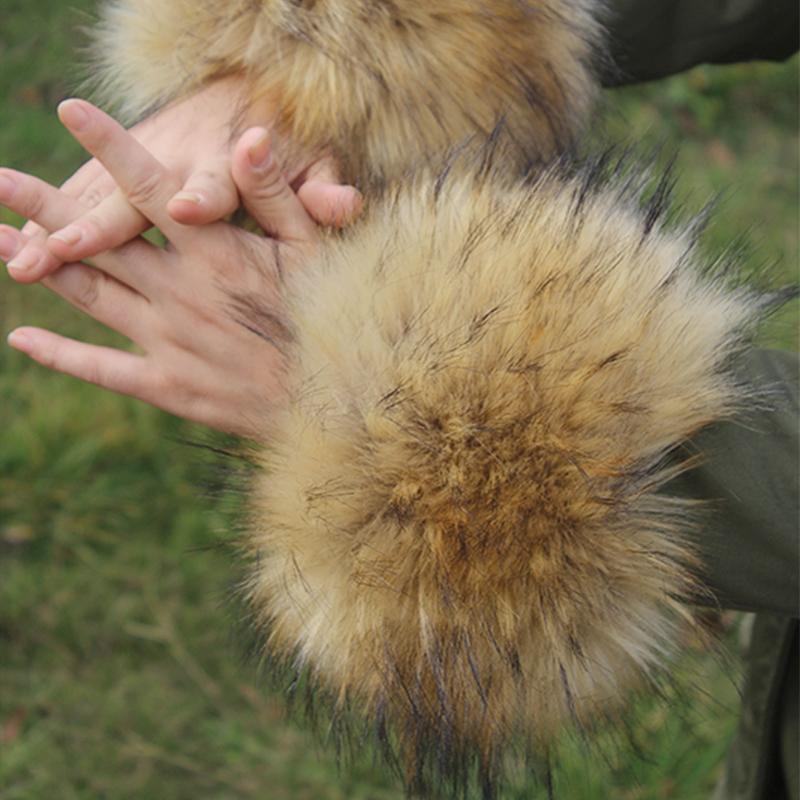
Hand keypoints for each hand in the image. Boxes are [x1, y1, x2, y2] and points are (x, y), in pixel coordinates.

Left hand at [1, 101, 352, 436]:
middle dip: (43, 206)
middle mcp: (179, 292)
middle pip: (98, 240)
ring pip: (89, 295)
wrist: (333, 401)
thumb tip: (248, 136)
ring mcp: (167, 342)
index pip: (151, 188)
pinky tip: (22, 338)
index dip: (110, 146)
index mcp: (215, 253)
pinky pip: (101, 368)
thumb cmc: (331, 318)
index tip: (69, 110)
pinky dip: (60, 353)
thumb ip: (275, 195)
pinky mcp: (167, 386)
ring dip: (38, 265)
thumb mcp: (314, 250)